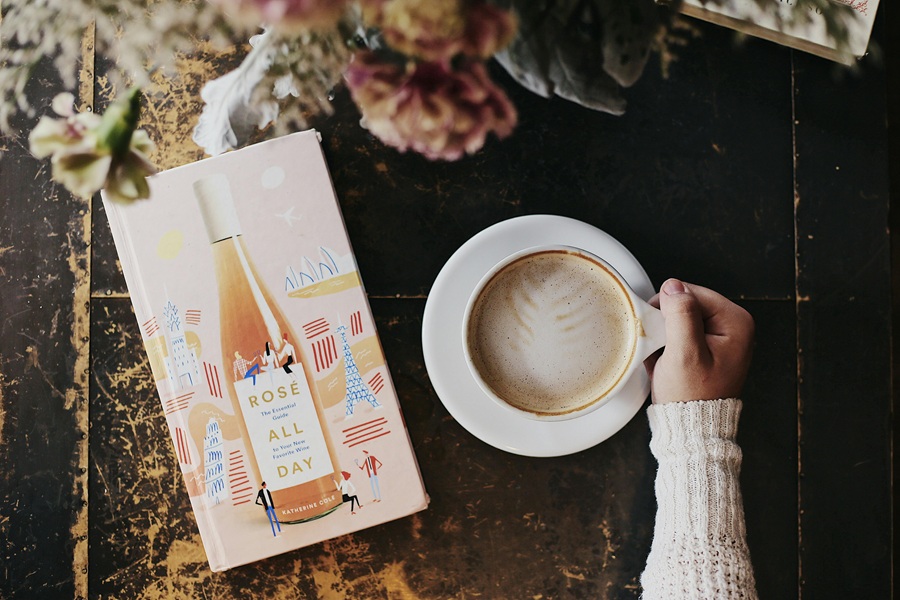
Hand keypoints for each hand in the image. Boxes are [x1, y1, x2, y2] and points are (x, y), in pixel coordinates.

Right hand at [644, 279, 754, 403]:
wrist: (692, 428)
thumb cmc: (692, 396)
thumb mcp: (684, 353)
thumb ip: (681, 315)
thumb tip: (674, 286)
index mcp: (737, 322)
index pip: (693, 292)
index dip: (668, 306)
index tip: (658, 329)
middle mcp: (734, 326)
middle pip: (688, 304)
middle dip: (667, 323)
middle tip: (662, 347)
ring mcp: (722, 337)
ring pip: (682, 318)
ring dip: (666, 335)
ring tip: (665, 358)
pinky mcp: (710, 348)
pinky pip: (683, 333)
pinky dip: (670, 345)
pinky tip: (667, 362)